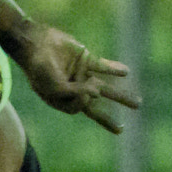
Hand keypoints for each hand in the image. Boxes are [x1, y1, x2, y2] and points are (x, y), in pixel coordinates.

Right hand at [8, 22, 139, 133]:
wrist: (35, 42)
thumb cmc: (39, 67)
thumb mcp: (52, 84)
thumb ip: (73, 92)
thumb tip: (97, 93)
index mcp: (62, 100)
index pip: (80, 107)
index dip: (84, 100)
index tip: (83, 89)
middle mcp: (73, 90)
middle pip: (94, 107)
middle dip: (107, 119)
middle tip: (121, 129)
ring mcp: (80, 75)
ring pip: (104, 89)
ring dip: (120, 97)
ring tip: (136, 104)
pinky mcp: (86, 60)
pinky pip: (103, 66)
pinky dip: (114, 69)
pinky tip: (125, 72)